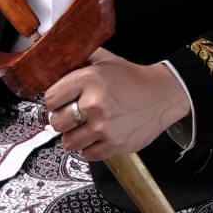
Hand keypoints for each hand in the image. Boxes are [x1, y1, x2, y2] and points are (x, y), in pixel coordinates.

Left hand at [43, 48, 190, 159]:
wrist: (163, 95)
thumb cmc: (133, 79)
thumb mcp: (106, 60)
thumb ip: (81, 57)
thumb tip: (57, 59)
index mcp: (90, 79)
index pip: (50, 98)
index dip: (54, 101)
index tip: (59, 103)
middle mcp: (95, 103)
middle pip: (56, 122)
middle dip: (62, 119)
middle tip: (73, 115)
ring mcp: (104, 127)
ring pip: (68, 142)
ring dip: (74, 136)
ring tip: (85, 127)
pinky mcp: (114, 145)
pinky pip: (86, 154)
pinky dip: (89, 148)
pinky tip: (97, 136)